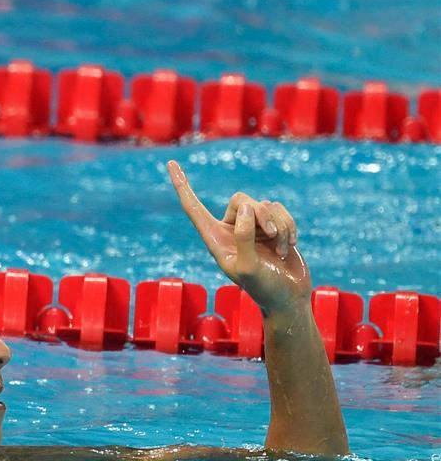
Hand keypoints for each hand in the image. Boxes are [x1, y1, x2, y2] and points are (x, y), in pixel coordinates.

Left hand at [167, 160, 311, 315]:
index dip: (182, 185)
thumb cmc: (264, 288)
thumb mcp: (249, 267)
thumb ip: (244, 237)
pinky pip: (280, 209)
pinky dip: (288, 226)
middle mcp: (231, 230)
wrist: (288, 297)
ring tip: (280, 249)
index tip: (170, 163)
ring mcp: (252, 227)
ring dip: (278, 226)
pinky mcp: (272, 226)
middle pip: (241, 199)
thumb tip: (247, 209)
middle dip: (260, 214)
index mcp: (215, 239)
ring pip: (264, 204)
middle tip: (269, 235)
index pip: (193, 207)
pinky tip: (289, 246)